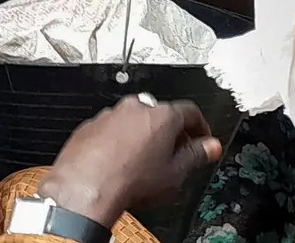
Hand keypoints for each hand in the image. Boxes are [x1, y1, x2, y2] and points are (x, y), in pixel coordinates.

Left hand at [38, 97, 222, 226]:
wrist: (85, 187)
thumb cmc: (129, 180)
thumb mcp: (175, 173)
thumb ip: (196, 155)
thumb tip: (209, 147)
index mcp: (162, 115)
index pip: (190, 112)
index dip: (200, 128)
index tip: (202, 140)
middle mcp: (135, 108)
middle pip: (161, 116)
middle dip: (170, 134)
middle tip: (174, 155)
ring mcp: (110, 114)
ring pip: (135, 122)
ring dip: (143, 137)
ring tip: (145, 164)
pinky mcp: (91, 125)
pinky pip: (112, 130)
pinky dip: (119, 142)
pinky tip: (121, 163)